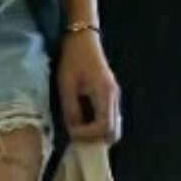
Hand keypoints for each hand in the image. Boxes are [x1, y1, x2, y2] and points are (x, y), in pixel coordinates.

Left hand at [58, 31, 122, 145]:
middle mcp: (114, 98)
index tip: (72, 132)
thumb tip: (74, 130)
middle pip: (114, 132)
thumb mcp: (66, 85)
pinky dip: (98, 127)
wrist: (83, 40)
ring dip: (97, 135)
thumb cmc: (73, 59)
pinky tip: (83, 122)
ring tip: (79, 130)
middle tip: (77, 136)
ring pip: (113, 128)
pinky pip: (109, 119)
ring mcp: (115, 98)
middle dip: (96, 140)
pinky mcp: (110, 97)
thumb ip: (71, 110)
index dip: (89, 135)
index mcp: (105, 93)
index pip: (105, 126)